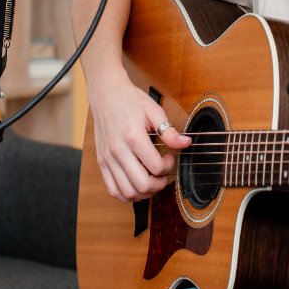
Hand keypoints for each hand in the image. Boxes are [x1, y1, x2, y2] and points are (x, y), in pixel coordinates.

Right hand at [89, 73, 190, 201]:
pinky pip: (113, 189)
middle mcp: (118, 151)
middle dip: (158, 184)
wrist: (106, 94)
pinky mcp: (102, 162)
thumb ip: (169, 131)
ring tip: (151, 180)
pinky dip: (127, 194)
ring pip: (126, 192)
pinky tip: (137, 185)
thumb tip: (186, 143)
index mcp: (133, 137)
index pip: (155, 167)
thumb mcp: (154, 110)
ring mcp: (108, 159)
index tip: (169, 157)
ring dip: (144, 193)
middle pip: (142, 184)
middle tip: (163, 174)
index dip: (168, 166)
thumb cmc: (129, 100)